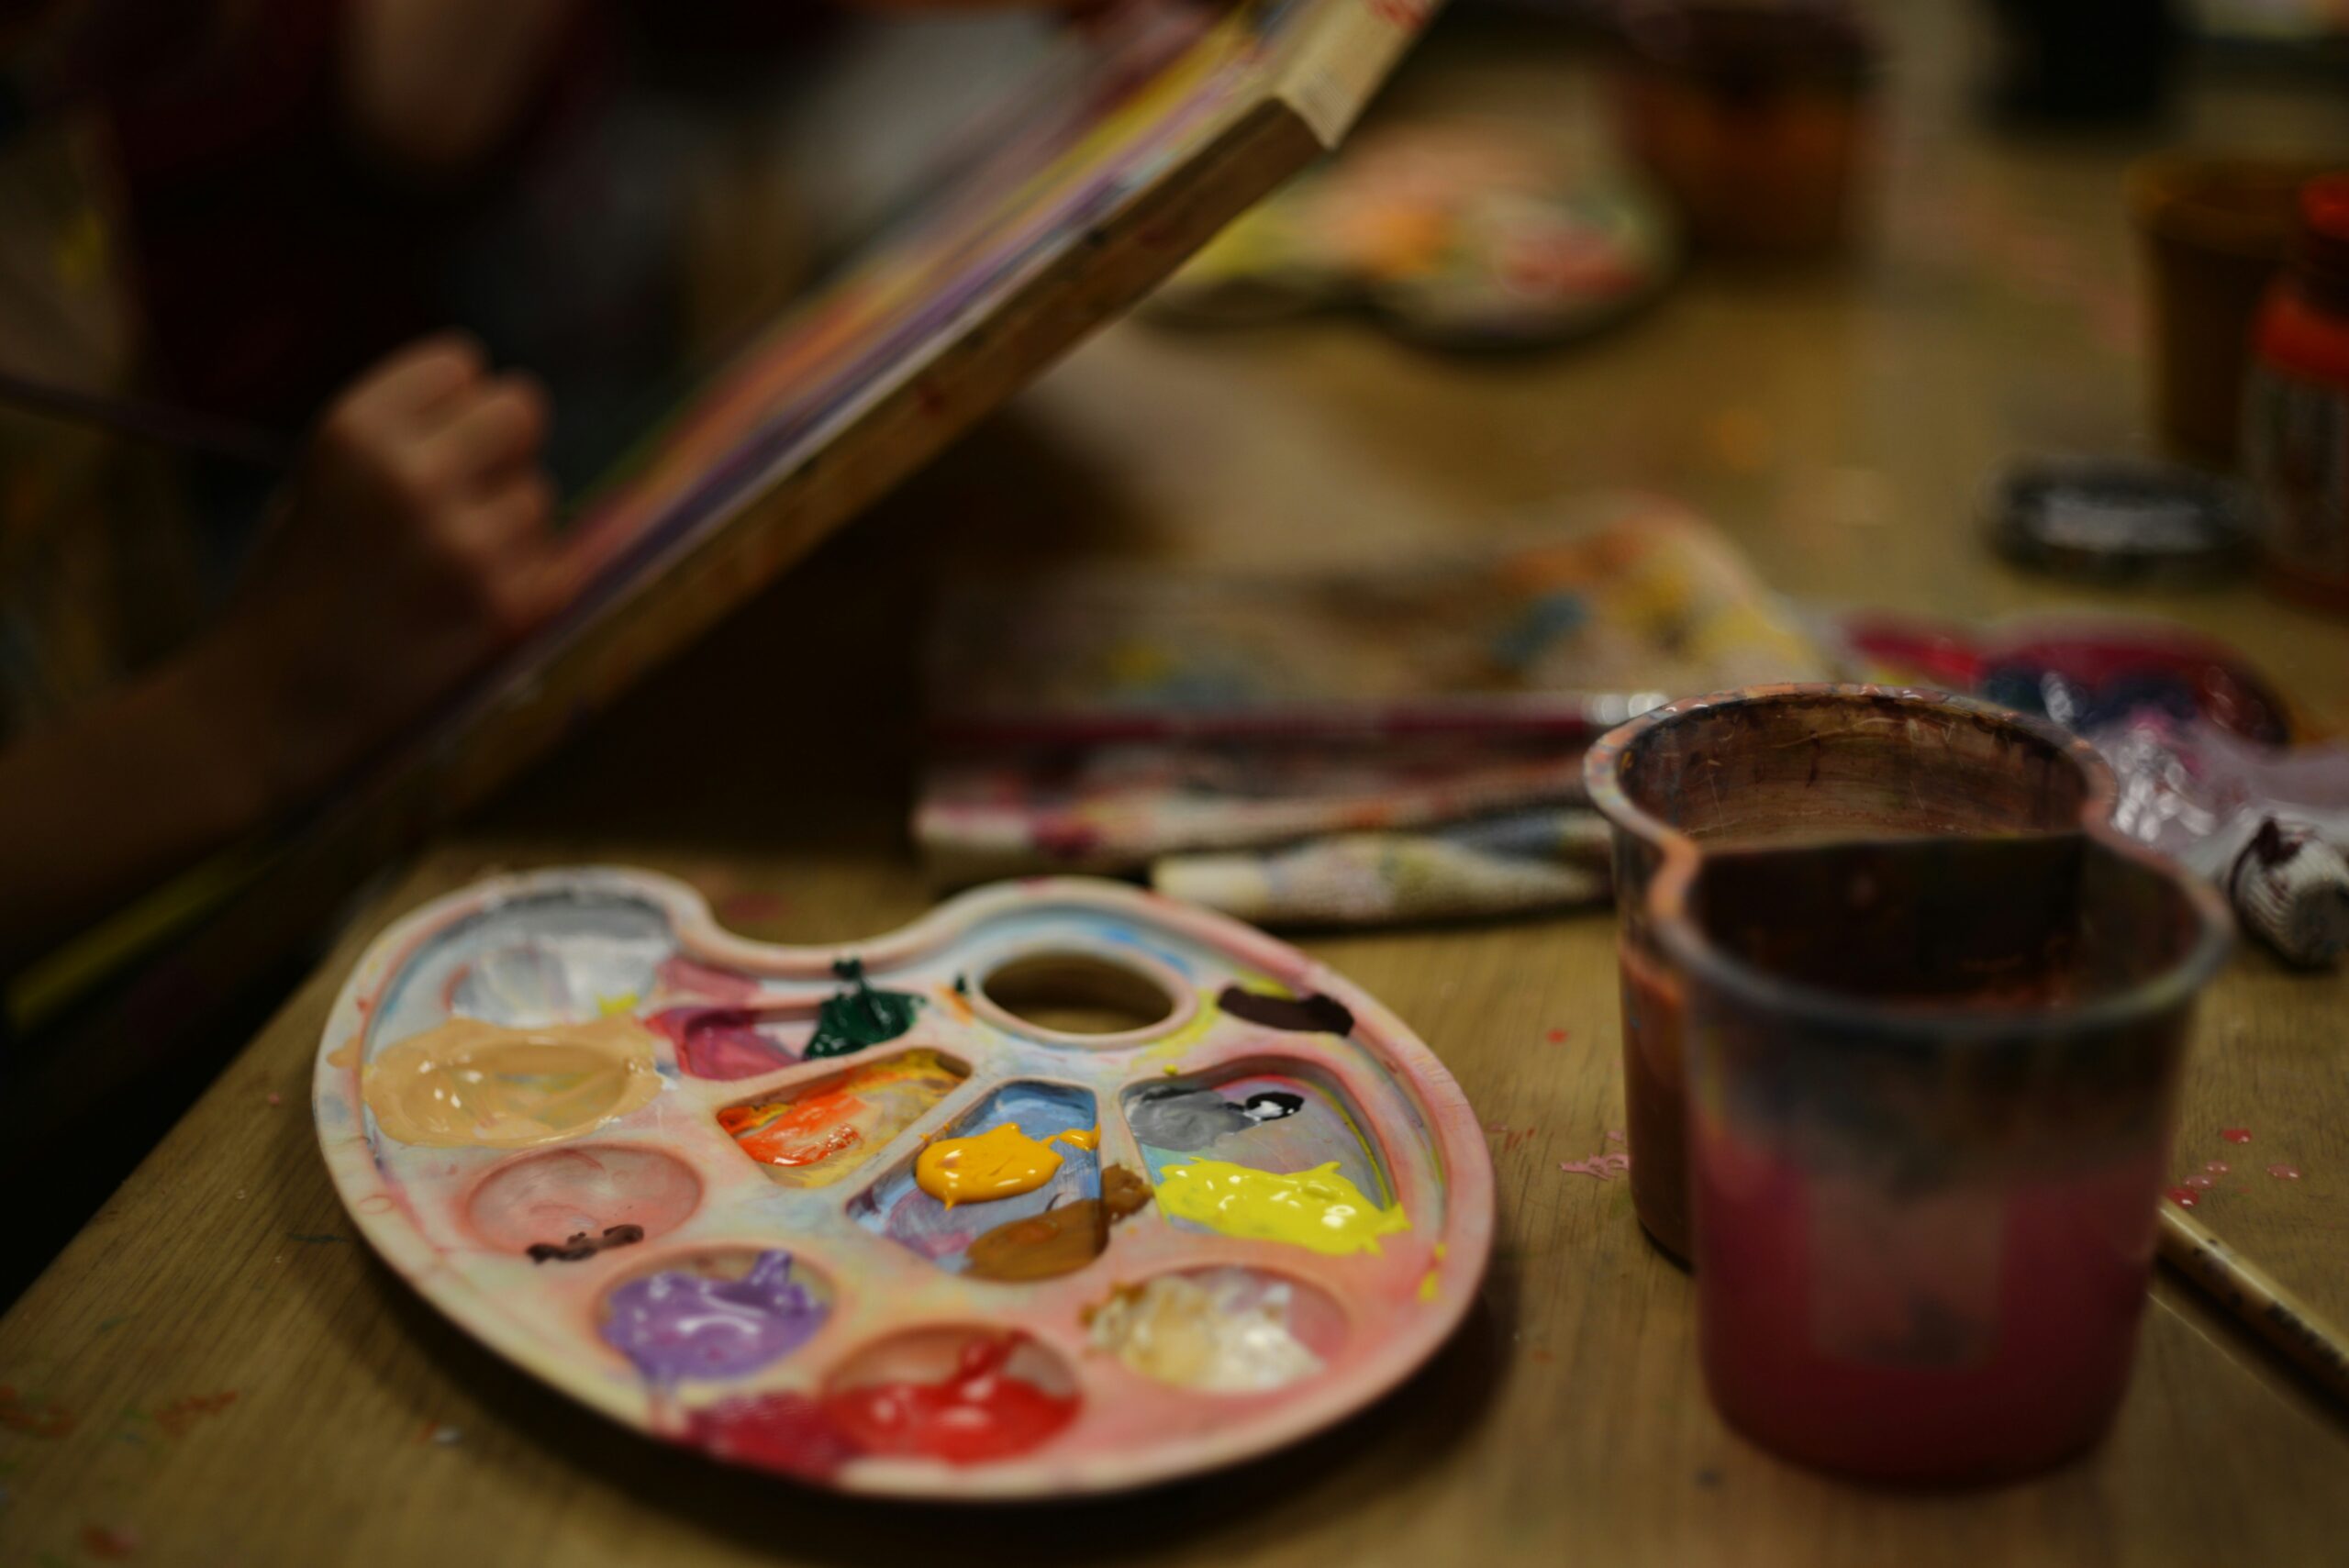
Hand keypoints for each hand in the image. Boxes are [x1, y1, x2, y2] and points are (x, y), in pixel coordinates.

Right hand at [218, 334, 575, 801]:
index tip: (438, 443)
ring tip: (449, 569)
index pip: (461, 363)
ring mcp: (462, 542)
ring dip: (513, 527)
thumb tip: (500, 414)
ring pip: (542, 496)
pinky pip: (559, 564)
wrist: (266, 705)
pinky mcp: (499, 607)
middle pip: (522, 410)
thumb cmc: (292, 589)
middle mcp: (409, 475)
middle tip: (469, 496)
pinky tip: (474, 606)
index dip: (457, 405)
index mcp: (352, 430)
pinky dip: (531, 583)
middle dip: (502, 449)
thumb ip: (402, 441)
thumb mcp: (321, 481)